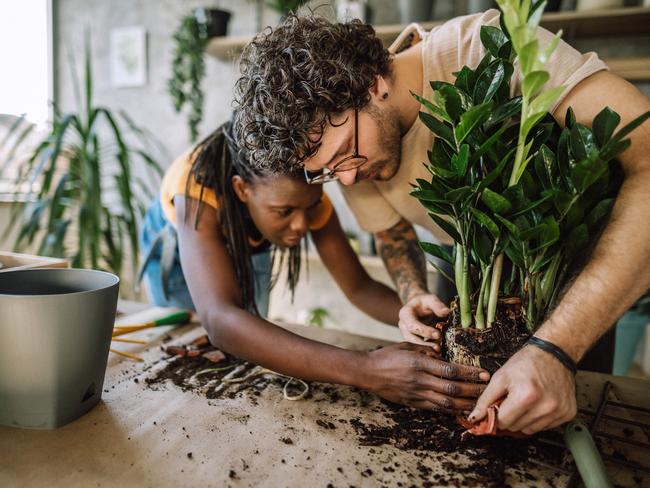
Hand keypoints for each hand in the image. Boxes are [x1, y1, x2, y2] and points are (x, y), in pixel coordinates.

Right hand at [359, 342, 489, 411]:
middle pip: (452, 388)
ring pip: (446, 402)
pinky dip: (451, 410)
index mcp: (419, 363)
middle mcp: (420, 380)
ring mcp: (416, 394)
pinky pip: (436, 409)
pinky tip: (462, 410)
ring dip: (466, 403)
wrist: (368, 372)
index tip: (483, 374)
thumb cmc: (388, 355)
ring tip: (480, 403)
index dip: (469, 373)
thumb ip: (426, 350)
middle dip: (473, 390)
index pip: (450, 370)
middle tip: (488, 389)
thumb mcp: (407, 346)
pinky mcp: (413, 403)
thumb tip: (444, 353)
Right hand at [398, 293, 449, 350]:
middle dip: (424, 344)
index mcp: (405, 314)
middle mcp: (403, 325)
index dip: (424, 331)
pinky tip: (437, 352)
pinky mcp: (412, 340)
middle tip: (438, 348)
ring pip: (413, 345)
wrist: (419, 305)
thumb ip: (437, 305)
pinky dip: (427, 350)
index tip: (438, 334)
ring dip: (426, 349)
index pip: (412, 325)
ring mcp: (406, 334)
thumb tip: (446, 312)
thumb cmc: (424, 302)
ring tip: (439, 351)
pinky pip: (417, 347)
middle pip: (411, 338)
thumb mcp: (430, 299)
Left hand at [468, 345, 576, 433]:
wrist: (554, 353)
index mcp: (527, 396)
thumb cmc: (527, 363)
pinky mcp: (568, 413)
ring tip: (525, 401)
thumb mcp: (500, 377)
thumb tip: (475, 417)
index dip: (495, 415)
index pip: (502, 422)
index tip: (495, 409)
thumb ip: (486, 399)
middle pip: (516, 427)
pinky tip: (538, 403)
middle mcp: (546, 406)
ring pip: (530, 430)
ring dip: (523, 419)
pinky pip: (545, 427)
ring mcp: (559, 411)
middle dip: (509, 416)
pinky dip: (538, 418)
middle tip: (512, 400)